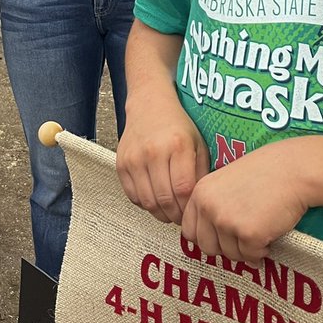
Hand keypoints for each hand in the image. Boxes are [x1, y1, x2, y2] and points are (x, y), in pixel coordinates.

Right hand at [116, 97, 209, 224]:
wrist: (149, 105)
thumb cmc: (178, 126)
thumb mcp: (199, 144)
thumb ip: (201, 174)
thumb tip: (200, 204)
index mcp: (178, 145)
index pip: (183, 189)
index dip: (188, 208)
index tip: (192, 212)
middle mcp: (154, 151)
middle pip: (164, 200)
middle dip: (175, 215)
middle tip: (181, 217)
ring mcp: (134, 158)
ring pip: (147, 202)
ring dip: (160, 214)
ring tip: (169, 211)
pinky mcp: (121, 164)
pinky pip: (132, 196)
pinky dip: (144, 204)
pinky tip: (154, 199)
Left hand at [181, 141, 310, 262]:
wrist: (293, 169)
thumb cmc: (264, 173)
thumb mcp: (226, 183)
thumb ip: (213, 206)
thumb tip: (210, 241)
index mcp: (200, 193)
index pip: (189, 230)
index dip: (207, 236)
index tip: (222, 236)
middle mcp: (209, 208)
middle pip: (207, 247)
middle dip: (226, 247)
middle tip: (243, 238)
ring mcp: (227, 222)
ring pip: (230, 254)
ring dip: (246, 249)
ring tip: (260, 232)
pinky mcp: (248, 234)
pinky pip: (251, 256)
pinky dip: (261, 251)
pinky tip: (269, 235)